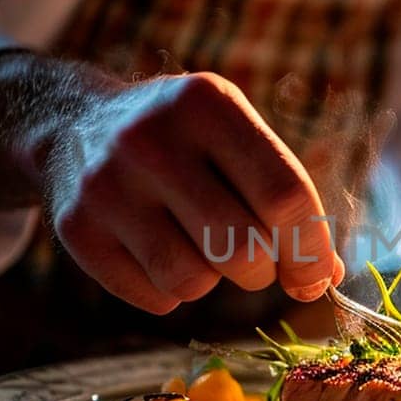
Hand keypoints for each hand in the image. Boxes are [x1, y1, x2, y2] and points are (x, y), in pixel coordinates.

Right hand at [45, 72, 343, 314]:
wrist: (74, 126)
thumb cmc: (184, 140)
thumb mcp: (235, 138)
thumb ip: (285, 198)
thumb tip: (326, 276)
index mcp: (206, 103)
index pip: (283, 194)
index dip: (311, 249)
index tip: (315, 278)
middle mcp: (151, 139)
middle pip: (243, 248)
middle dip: (263, 271)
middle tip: (254, 261)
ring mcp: (106, 184)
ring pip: (194, 281)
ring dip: (213, 281)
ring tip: (201, 250)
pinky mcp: (76, 228)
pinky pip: (154, 298)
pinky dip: (171, 292)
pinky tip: (159, 253)